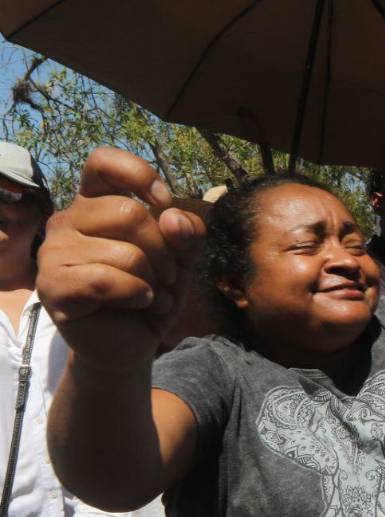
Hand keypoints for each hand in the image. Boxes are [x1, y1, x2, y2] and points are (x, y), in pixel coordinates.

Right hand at [37, 148, 205, 369]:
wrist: (132, 342)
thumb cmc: (152, 292)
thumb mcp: (182, 259)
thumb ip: (187, 232)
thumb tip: (173, 217)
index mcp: (96, 203)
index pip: (103, 162)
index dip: (140, 175)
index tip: (164, 203)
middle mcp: (69, 220)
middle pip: (127, 212)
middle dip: (164, 250)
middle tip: (168, 277)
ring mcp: (55, 252)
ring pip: (124, 252)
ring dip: (154, 280)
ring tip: (153, 296)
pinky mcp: (53, 286)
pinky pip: (105, 281)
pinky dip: (136, 295)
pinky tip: (139, 305)